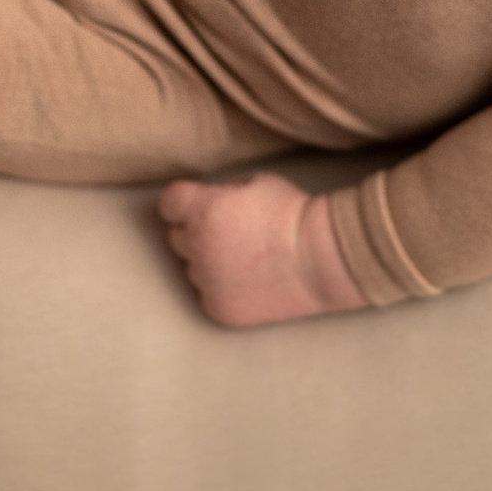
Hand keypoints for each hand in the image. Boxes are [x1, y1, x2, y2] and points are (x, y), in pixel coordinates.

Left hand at [157, 174, 368, 326]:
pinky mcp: (219, 308)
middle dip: (196, 231)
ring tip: (244, 258)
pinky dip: (221, 288)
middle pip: (178, 237)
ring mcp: (207, 281)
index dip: (183, 202)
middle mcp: (198, 247)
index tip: (194, 205)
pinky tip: (248, 280)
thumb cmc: (293, 214)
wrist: (322, 258)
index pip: (169, 203)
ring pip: (193, 268)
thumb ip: (223, 192)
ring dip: (208, 261)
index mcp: (204, 210)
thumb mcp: (257, 182)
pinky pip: (208, 294)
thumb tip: (210, 201)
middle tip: (228, 231)